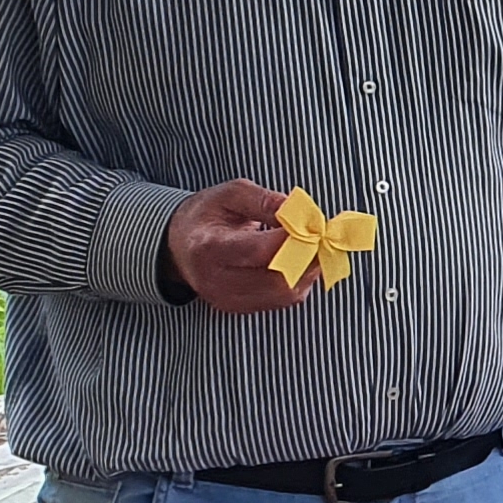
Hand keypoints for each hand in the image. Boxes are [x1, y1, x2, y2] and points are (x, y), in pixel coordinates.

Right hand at [165, 178, 310, 312]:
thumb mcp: (231, 194)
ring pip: (285, 294)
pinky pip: (282, 300)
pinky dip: (299, 281)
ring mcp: (228, 299)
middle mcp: (216, 280)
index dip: (294, 239)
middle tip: (321, 236)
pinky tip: (299, 261)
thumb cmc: (207, 215)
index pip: (260, 251)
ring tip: (312, 246)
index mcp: (208, 247)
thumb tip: (300, 211)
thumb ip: (265, 200)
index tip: (315, 224)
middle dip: (308, 257)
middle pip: (277, 279)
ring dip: (308, 270)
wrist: (180, 244)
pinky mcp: (240, 308)